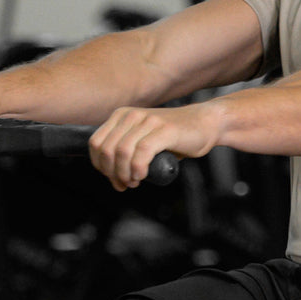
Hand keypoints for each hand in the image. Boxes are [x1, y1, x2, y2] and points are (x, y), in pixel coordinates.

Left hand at [88, 103, 220, 190]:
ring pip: (122, 152)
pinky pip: (141, 152)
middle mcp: (131, 115)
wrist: (205, 124)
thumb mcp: (143, 140)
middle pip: (106, 150)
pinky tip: (142, 175)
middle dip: (112, 173)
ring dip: (125, 174)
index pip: (95, 143)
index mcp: (122, 116)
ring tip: (134, 181)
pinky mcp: (164, 130)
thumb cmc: (174, 137)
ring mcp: (148, 121)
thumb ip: (126, 153)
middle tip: (125, 184)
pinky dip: (138, 169)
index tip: (112, 178)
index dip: (99, 166)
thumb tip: (111, 176)